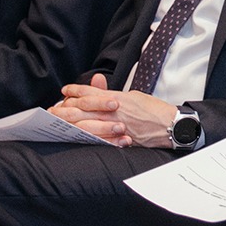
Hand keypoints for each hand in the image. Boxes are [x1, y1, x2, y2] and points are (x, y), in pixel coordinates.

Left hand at [53, 74, 170, 146]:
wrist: (172, 126)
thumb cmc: (154, 110)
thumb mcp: (134, 96)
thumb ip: (113, 93)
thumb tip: (98, 84)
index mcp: (119, 98)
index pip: (91, 92)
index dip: (75, 90)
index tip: (65, 91)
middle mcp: (115, 112)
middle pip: (82, 108)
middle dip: (65, 108)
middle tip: (53, 109)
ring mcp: (116, 127)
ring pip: (86, 123)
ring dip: (70, 123)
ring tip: (59, 122)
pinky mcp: (119, 140)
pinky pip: (97, 139)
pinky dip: (84, 136)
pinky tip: (76, 135)